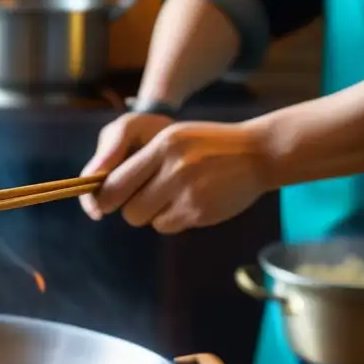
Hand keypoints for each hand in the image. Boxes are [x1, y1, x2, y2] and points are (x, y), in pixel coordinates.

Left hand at [92, 120, 271, 233]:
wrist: (259, 153)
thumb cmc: (208, 145)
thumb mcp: (173, 138)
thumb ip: (142, 159)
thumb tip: (104, 189)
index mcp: (163, 145)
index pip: (115, 181)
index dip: (105, 196)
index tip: (104, 201)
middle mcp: (174, 167)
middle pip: (126, 207)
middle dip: (126, 208)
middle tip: (139, 200)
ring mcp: (188, 192)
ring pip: (144, 218)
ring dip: (150, 214)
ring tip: (169, 198)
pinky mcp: (199, 211)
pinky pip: (165, 225)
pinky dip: (170, 220)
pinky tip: (188, 203)